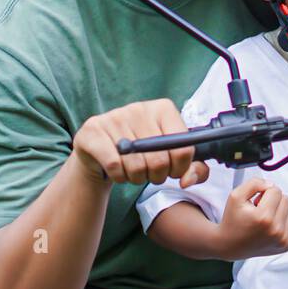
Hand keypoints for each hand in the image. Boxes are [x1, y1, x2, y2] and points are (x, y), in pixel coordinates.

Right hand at [72, 98, 209, 186]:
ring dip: (137, 178)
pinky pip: (114, 165)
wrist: (101, 152)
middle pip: (160, 160)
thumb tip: (187, 180)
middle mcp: (139, 108)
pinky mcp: (93, 130)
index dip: (180, 167)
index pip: (183, 146)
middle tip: (151, 174)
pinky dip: (119, 176)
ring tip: (133, 171)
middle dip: (157, 176)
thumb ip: (193, 169)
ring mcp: (114, 117)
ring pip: (136, 165)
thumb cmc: (141, 153)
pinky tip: (118, 170)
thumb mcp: (170, 157)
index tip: (173, 171)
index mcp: (163, 108)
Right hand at [215, 177, 287, 258]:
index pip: (275, 190)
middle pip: (285, 198)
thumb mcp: (236, 196)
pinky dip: (284, 220)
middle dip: (273, 200)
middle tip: (259, 210)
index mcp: (263, 218)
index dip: (264, 192)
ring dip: (280, 209)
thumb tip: (271, 185)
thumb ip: (254, 183)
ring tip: (265, 217)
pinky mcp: (287, 245)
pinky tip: (272, 225)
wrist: (230, 246)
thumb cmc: (233, 220)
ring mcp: (283, 240)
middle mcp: (276, 230)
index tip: (256, 201)